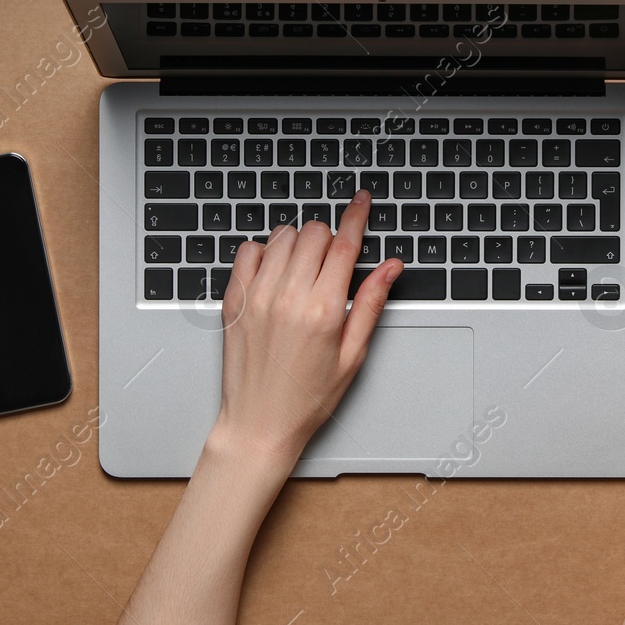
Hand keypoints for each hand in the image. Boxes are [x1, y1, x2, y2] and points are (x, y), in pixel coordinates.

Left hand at [211, 190, 402, 465]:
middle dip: (329, 237)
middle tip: (332, 262)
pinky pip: (248, 250)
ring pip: (282, 236)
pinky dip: (265, 252)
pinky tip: (275, 273)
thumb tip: (391, 267)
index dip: (357, 215)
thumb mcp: (352, 354)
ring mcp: (257, 296)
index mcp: (324, 310)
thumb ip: (371, 303)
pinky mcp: (234, 300)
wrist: (258, 424)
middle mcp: (288, 296)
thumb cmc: (306, 398)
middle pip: (314, 233)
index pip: (345, 244)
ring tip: (304, 270)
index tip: (362, 200)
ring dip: (298, 243)